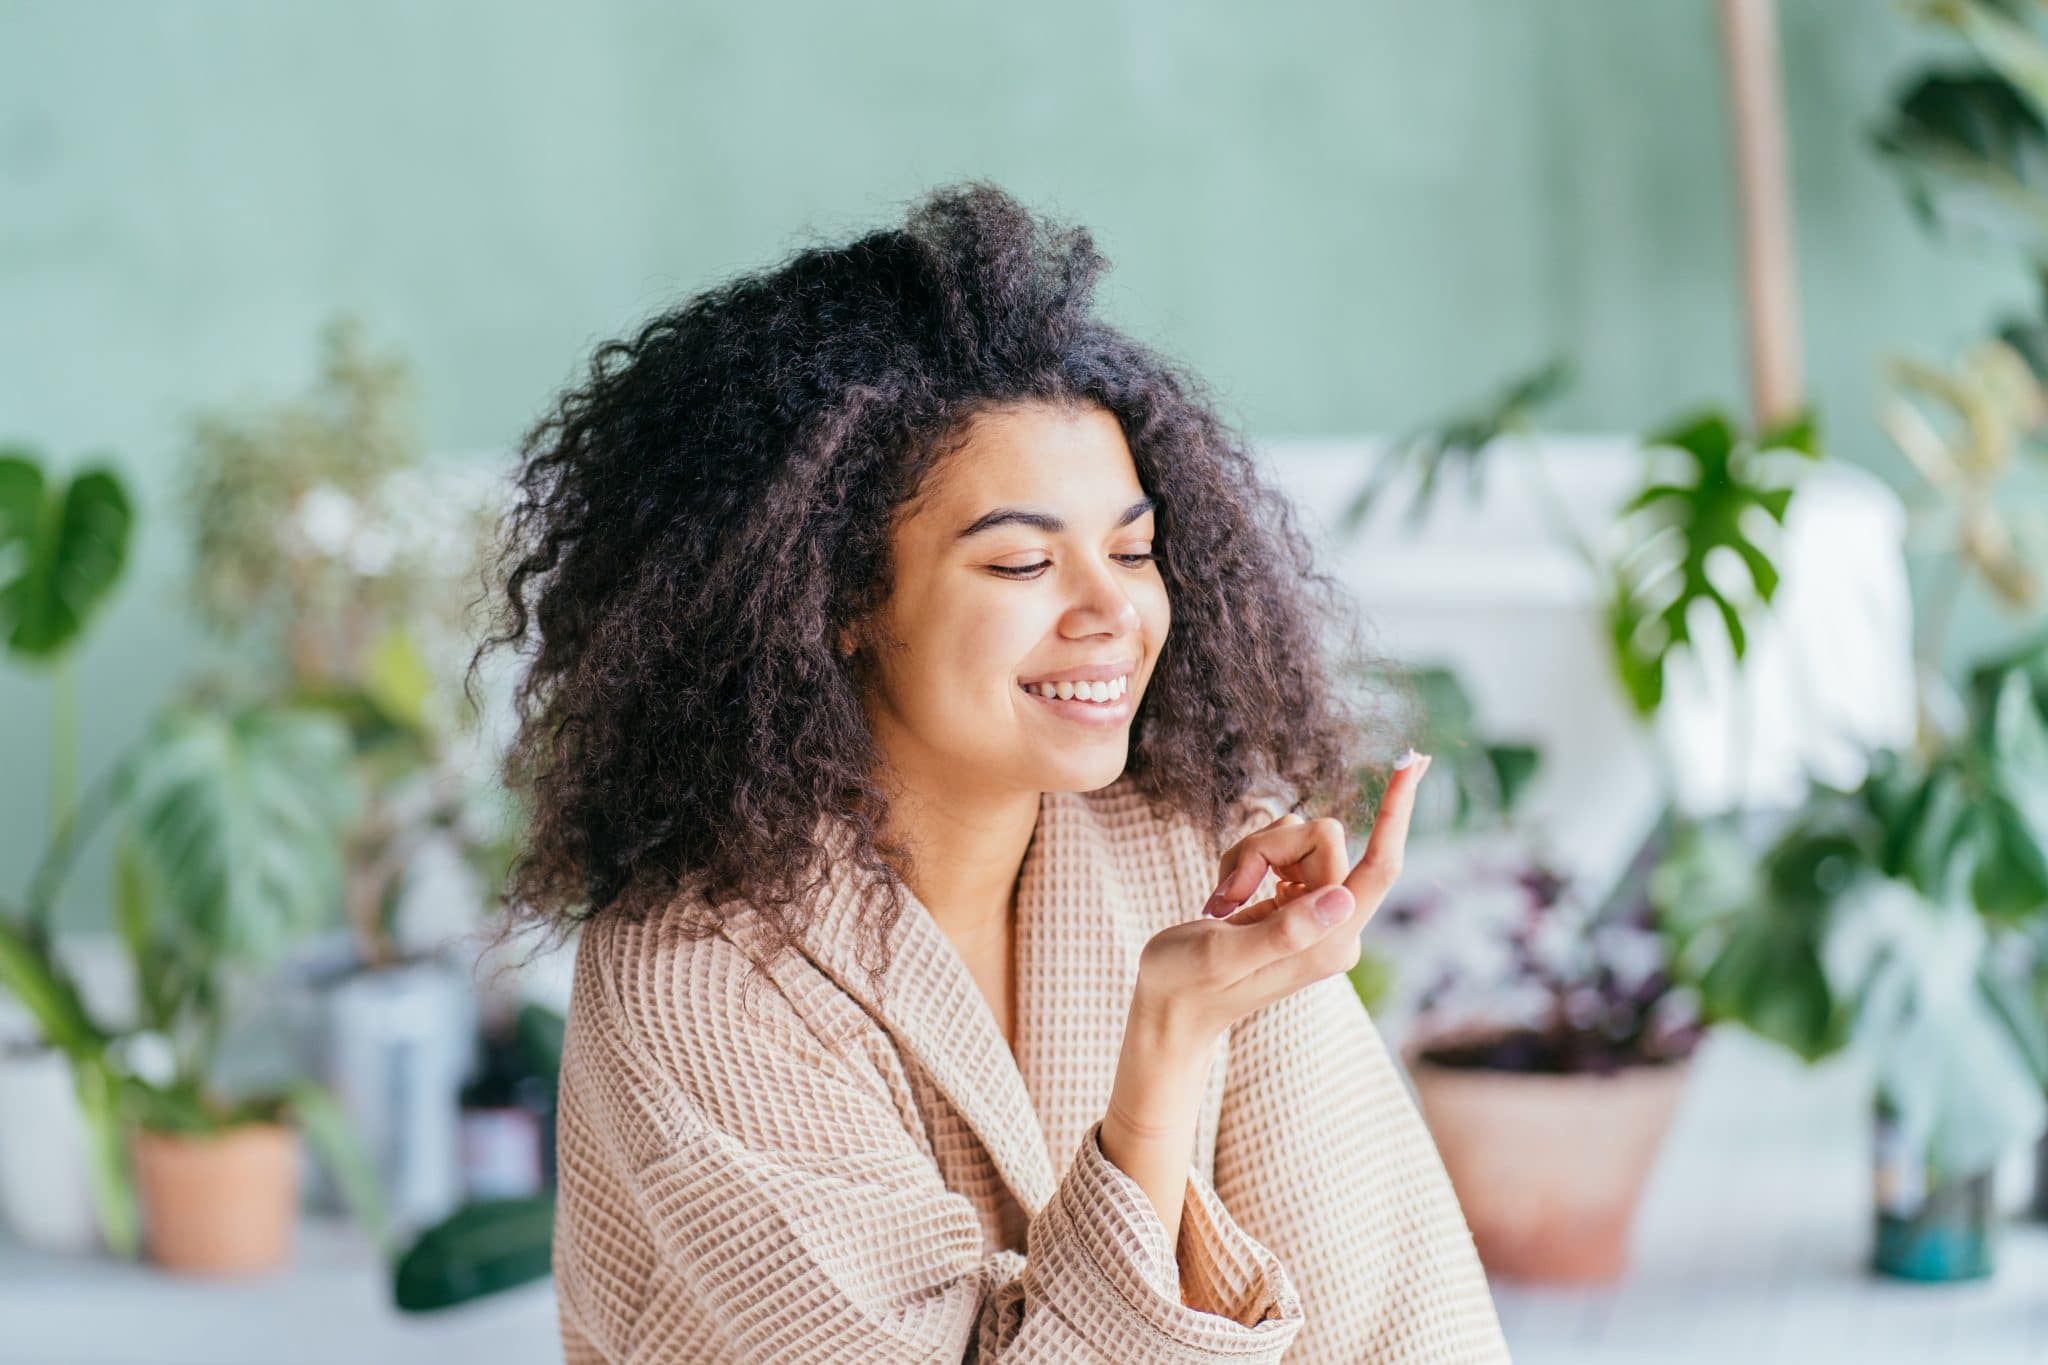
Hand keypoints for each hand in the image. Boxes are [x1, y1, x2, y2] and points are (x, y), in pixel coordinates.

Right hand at [1131, 751, 1432, 1047]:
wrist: (1169, 1006)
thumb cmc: (1185, 982)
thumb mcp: (1222, 953)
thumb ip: (1286, 930)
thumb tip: (1345, 899)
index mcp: (1330, 943)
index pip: (1380, 868)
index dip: (1396, 812)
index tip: (1414, 762)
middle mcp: (1336, 928)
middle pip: (1323, 840)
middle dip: (1266, 849)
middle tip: (1227, 892)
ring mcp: (1319, 915)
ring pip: (1301, 839)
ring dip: (1252, 856)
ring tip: (1224, 900)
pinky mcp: (1299, 905)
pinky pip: (1285, 851)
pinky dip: (1249, 861)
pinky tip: (1229, 898)